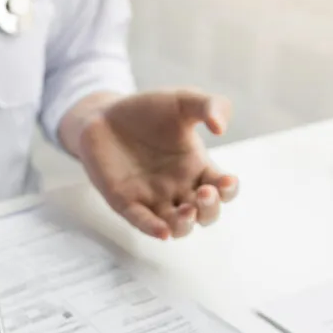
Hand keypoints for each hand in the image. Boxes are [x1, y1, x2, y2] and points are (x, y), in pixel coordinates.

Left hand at [76, 90, 238, 239]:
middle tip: (205, 193)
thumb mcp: (184, 100)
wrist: (104, 113)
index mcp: (197, 167)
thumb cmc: (148, 109)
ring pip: (177, 225)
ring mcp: (153, 198)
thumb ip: (210, 105)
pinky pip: (143, 222)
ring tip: (187, 211)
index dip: (229, 189)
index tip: (226, 180)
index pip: (222, 189)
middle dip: (210, 209)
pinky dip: (154, 229)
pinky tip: (163, 232)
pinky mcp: (126, 202)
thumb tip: (221, 128)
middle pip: (204, 213)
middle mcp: (179, 188)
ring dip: (186, 225)